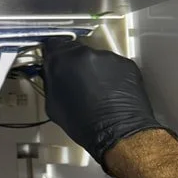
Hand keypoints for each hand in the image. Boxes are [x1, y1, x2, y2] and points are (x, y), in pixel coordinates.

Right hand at [42, 40, 164, 167]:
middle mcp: (85, 54)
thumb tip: (53, 75)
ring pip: (95, 58)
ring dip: (94, 69)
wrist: (118, 132)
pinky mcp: (127, 64)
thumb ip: (51, 82)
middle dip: (74, 63)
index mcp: (62, 61)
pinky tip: (111, 91)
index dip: (53, 54)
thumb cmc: (83, 123)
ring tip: (96, 90)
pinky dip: (111, 74)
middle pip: (75, 51)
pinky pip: (113, 65)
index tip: (54, 61)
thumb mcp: (52, 104)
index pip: (53, 44)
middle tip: (76, 81)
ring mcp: (108, 57)